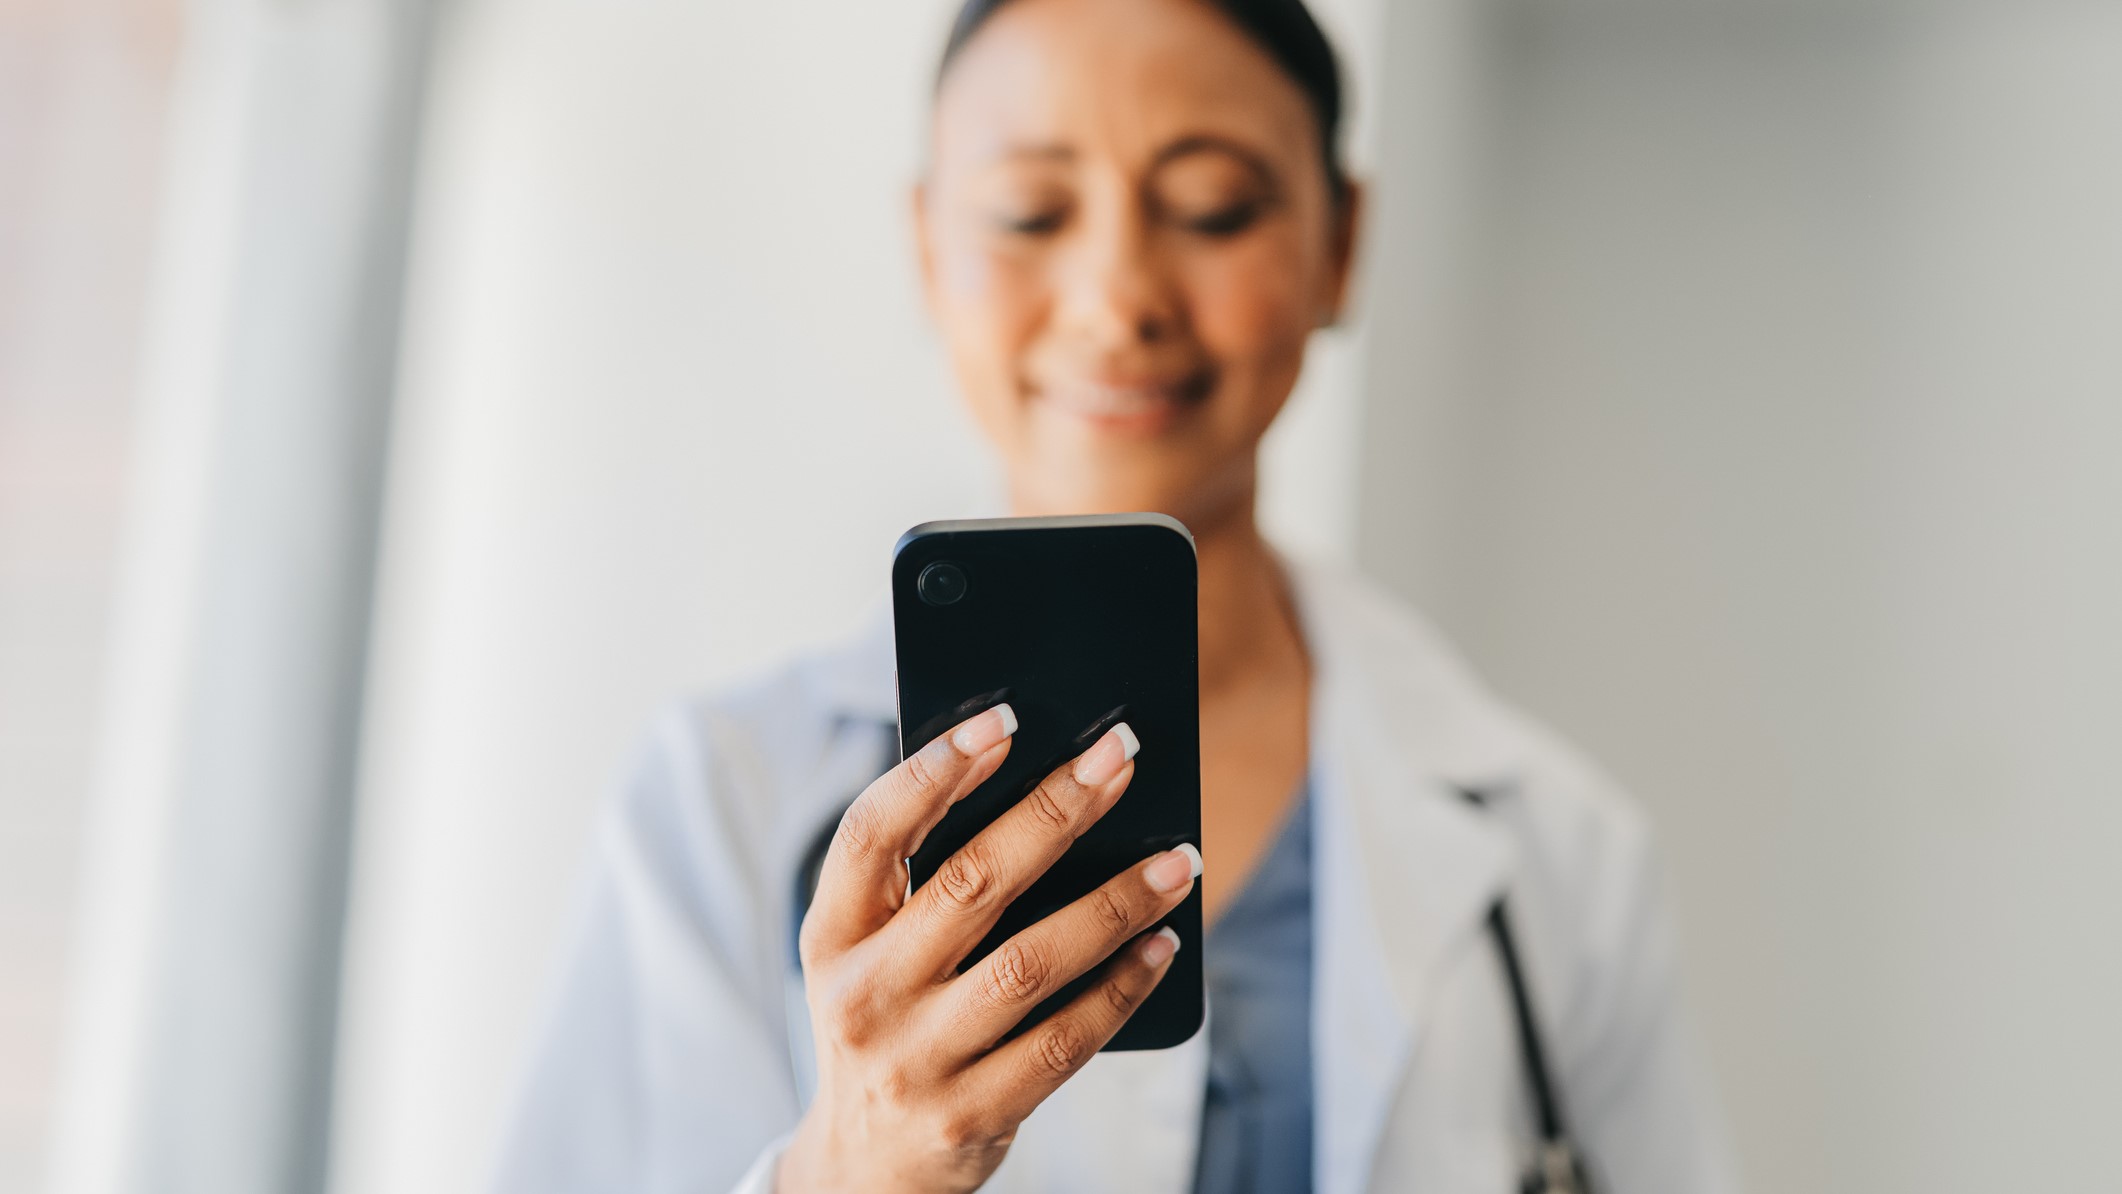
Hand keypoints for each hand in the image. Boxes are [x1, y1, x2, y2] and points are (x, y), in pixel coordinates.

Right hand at [776, 704, 1199, 1193]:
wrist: (864, 1171)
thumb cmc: (888, 1024)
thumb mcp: (869, 955)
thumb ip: (922, 883)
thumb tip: (1043, 789)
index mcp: (830, 936)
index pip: (871, 834)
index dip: (934, 772)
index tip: (1004, 720)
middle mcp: (863, 995)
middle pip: (971, 884)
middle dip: (1054, 810)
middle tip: (1120, 756)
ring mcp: (916, 1060)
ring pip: (1031, 962)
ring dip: (1115, 900)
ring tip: (1176, 861)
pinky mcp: (972, 1115)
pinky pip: (1066, 1040)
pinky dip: (1122, 985)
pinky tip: (1163, 945)